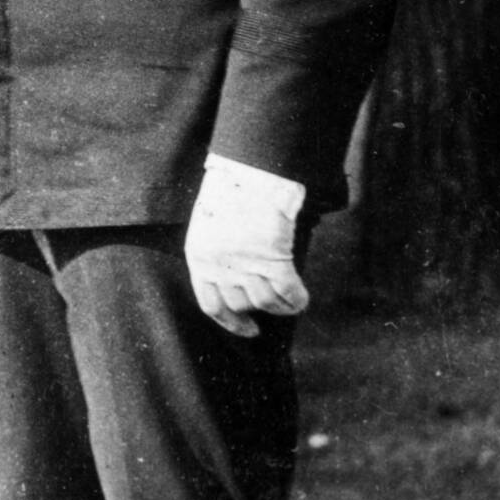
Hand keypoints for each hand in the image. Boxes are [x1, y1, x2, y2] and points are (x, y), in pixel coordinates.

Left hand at [184, 157, 308, 337]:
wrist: (253, 170)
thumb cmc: (232, 190)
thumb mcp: (211, 223)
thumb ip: (218, 252)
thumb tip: (238, 280)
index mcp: (198, 256)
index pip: (211, 305)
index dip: (232, 322)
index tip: (249, 329)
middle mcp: (220, 264)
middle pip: (241, 304)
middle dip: (257, 307)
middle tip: (271, 304)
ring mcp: (246, 264)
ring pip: (265, 302)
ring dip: (279, 306)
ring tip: (287, 300)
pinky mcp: (274, 259)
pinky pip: (288, 293)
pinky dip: (297, 301)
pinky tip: (301, 299)